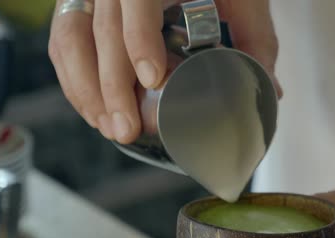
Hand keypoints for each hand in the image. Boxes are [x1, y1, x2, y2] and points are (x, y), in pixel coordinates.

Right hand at [48, 0, 281, 143]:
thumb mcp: (243, 1)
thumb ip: (256, 40)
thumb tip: (270, 92)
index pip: (137, 0)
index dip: (139, 39)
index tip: (152, 79)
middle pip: (101, 29)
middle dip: (110, 86)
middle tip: (126, 128)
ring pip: (72, 37)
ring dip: (86, 89)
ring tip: (109, 128)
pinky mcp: (82, 8)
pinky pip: (64, 41)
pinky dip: (73, 79)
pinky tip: (92, 109)